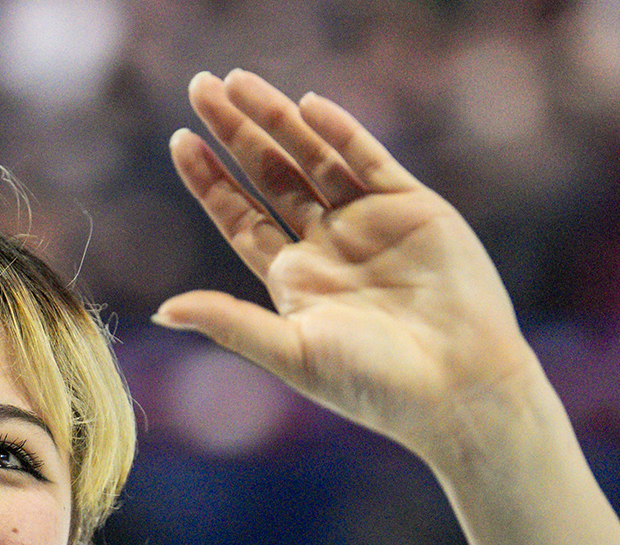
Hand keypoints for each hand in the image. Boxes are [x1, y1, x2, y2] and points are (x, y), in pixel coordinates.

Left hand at [157, 70, 543, 462]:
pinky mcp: (413, 207)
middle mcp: (326, 245)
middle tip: (199, 86)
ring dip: (277, 119)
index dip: (209, 180)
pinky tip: (307, 105)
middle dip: (235, 132)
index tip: (178, 140)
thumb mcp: (292, 353)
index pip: (239, 217)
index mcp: (293, 281)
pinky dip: (340, 131)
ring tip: (238, 81)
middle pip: (270, 175)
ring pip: (313, 158)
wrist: (458, 387)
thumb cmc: (373, 385)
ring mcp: (369, 222)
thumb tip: (161, 312)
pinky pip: (368, 160)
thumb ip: (229, 323)